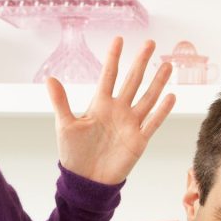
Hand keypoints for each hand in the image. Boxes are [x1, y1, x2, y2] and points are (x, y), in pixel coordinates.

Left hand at [46, 37, 175, 184]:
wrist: (86, 180)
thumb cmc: (74, 154)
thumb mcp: (65, 126)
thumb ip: (61, 102)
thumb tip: (50, 79)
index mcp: (100, 105)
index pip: (109, 76)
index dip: (114, 58)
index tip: (118, 39)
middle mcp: (118, 110)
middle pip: (132, 81)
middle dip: (141, 62)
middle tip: (150, 43)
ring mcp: (130, 124)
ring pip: (147, 98)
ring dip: (157, 82)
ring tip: (166, 65)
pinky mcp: (138, 140)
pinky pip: (152, 122)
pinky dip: (162, 111)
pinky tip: (171, 96)